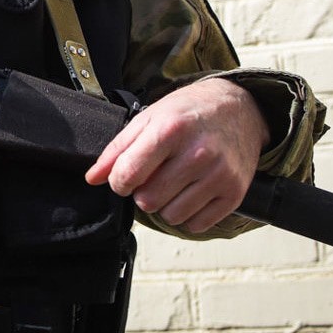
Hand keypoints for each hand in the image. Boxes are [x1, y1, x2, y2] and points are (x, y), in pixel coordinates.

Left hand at [84, 77, 268, 232]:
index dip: (119, 181)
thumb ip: (117, 149)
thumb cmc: (189, 112)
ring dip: (165, 205)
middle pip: (148, 200)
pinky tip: (192, 192)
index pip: (128, 175)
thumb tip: (93, 179)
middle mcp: (198, 153)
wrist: (240, 108)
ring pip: (171, 216)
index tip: (126, 176)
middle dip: (143, 193)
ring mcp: (219, 175)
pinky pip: (196, 224)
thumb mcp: (148, 118)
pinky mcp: (234, 193)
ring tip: (174, 183)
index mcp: (171, 130)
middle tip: (154, 177)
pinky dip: (189, 214)